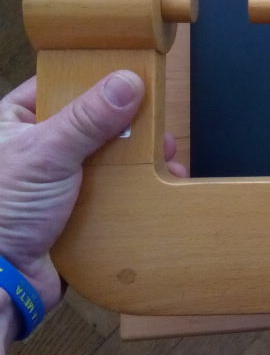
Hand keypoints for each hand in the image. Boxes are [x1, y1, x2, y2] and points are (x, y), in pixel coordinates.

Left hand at [0, 72, 185, 343]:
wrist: (2, 283)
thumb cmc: (1, 214)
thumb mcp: (46, 154)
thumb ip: (88, 118)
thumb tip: (127, 81)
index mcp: (15, 123)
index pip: (59, 85)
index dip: (95, 77)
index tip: (132, 72)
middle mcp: (37, 149)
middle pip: (93, 120)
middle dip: (130, 122)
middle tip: (156, 118)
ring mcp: (59, 180)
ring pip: (108, 156)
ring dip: (139, 155)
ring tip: (167, 152)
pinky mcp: (78, 209)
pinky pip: (114, 189)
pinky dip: (138, 185)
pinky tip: (161, 180)